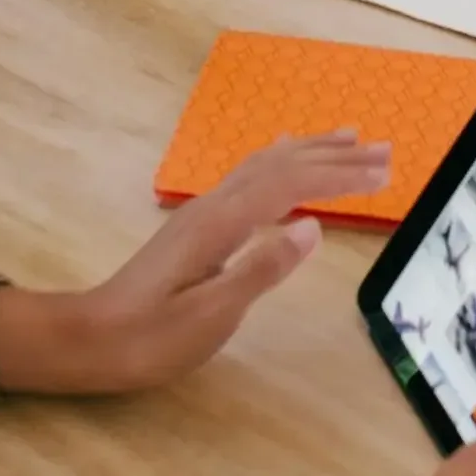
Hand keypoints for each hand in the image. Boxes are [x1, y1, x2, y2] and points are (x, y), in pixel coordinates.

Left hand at [23, 132, 392, 395]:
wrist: (90, 337)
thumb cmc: (150, 336)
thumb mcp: (211, 315)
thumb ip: (263, 268)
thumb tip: (314, 224)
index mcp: (223, 221)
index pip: (293, 185)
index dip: (340, 176)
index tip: (384, 173)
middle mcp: (216, 202)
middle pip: (285, 164)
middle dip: (337, 155)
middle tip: (385, 150)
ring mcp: (205, 208)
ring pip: (268, 163)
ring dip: (313, 150)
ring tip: (351, 138)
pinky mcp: (200, 221)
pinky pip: (253, 173)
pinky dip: (284, 159)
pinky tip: (287, 159)